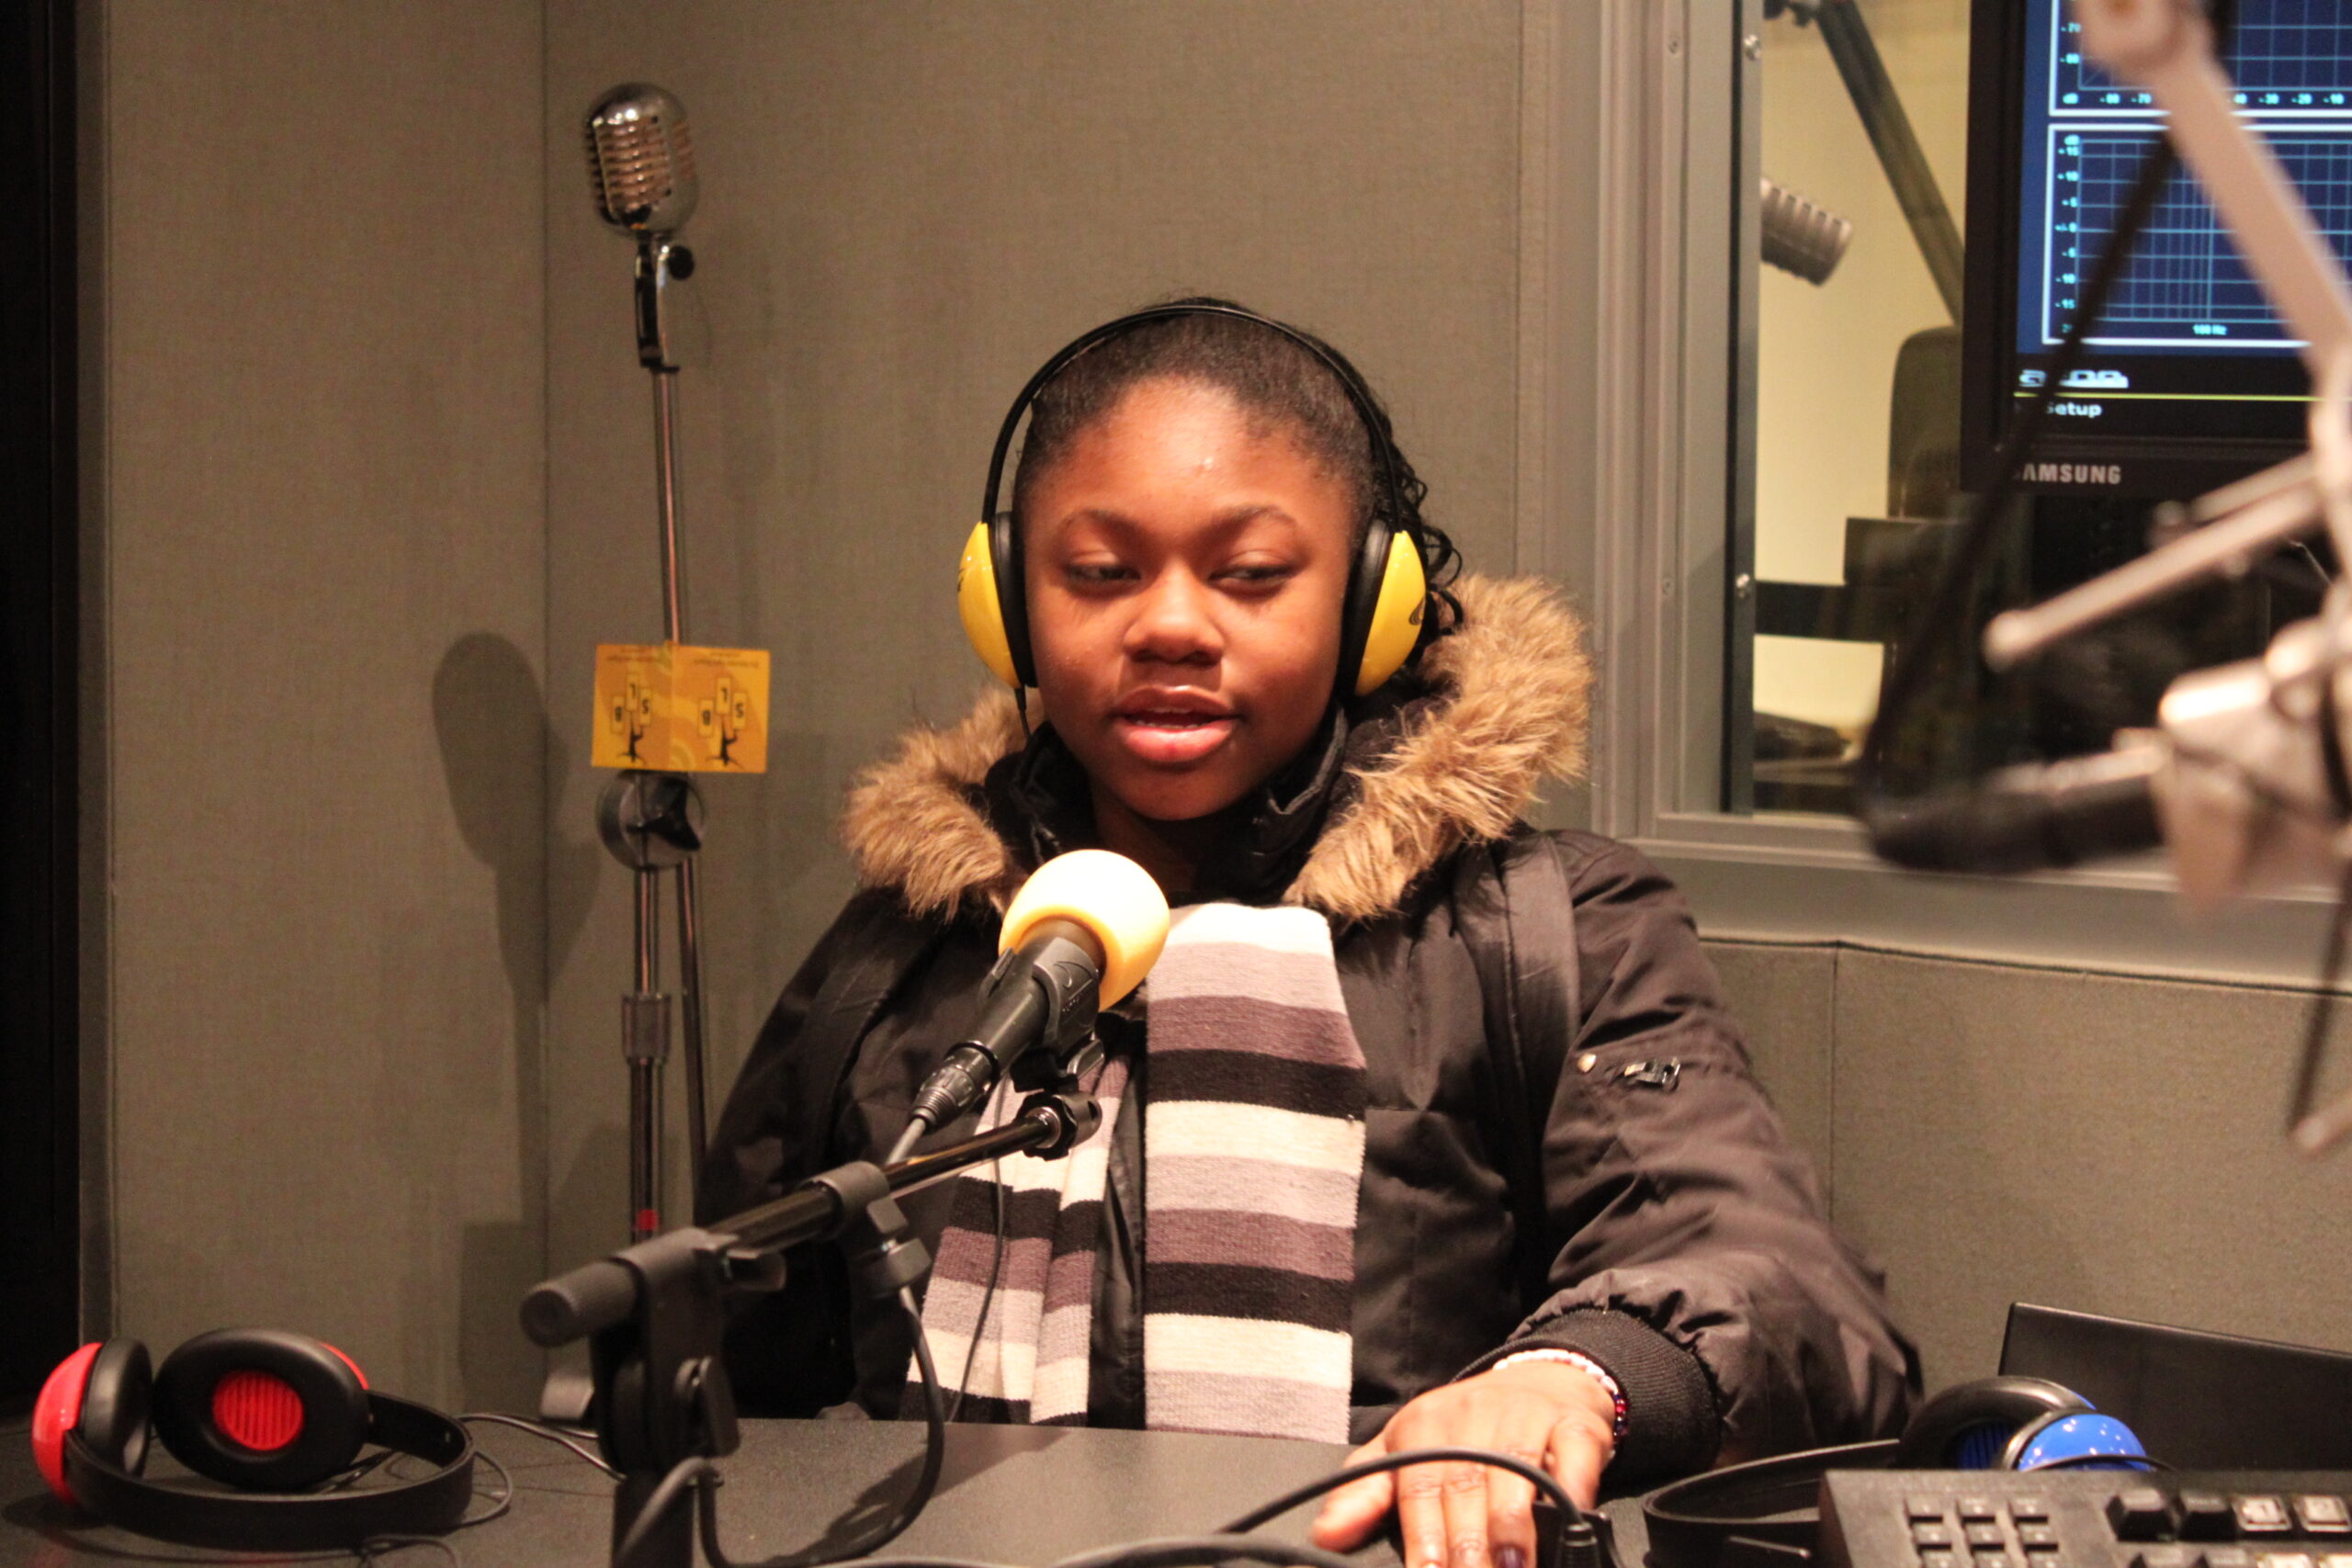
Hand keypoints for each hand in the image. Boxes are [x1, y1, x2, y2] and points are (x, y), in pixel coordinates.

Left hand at [1309, 1360, 1617, 1567]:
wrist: (1538, 1379)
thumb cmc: (1462, 1429)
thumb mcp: (1404, 1450)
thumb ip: (1364, 1494)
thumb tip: (1325, 1536)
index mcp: (1423, 1426)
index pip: (1418, 1488)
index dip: (1422, 1538)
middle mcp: (1472, 1416)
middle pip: (1465, 1485)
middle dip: (1465, 1545)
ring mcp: (1524, 1416)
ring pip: (1515, 1473)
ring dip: (1513, 1527)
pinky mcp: (1573, 1424)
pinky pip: (1572, 1458)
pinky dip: (1571, 1491)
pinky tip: (1567, 1522)